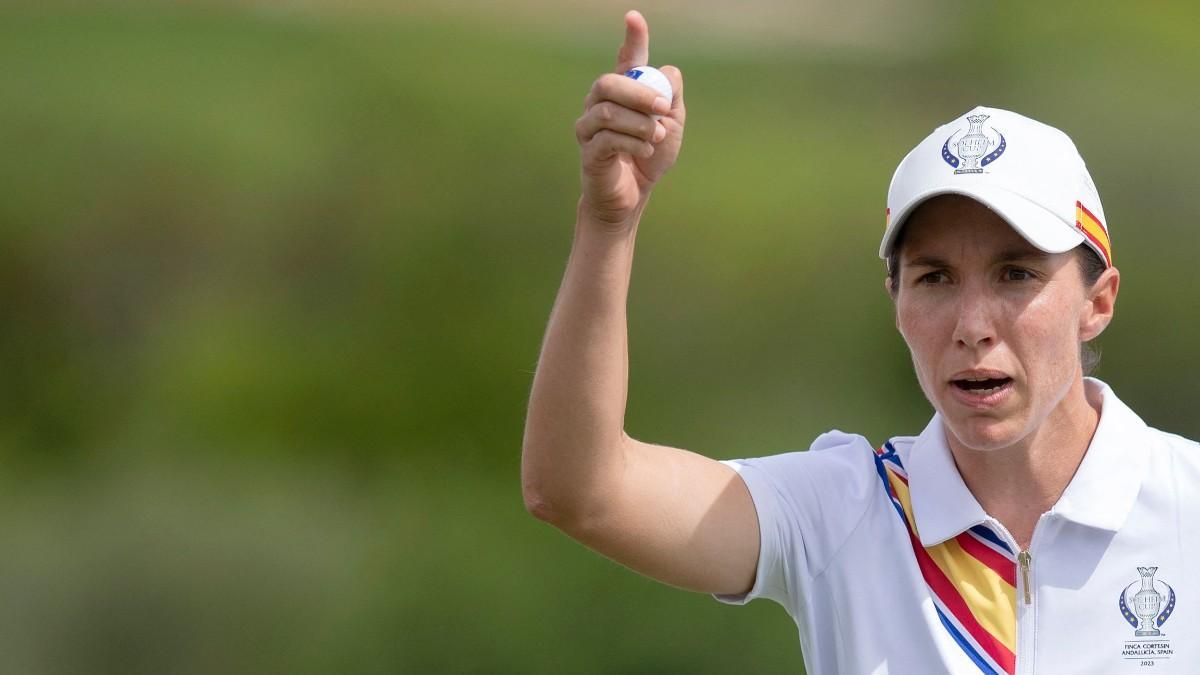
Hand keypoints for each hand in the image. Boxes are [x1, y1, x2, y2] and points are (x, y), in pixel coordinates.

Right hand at [575, 10, 685, 230]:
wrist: (633, 196)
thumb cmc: (649, 156)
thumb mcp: (671, 124)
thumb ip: (670, 97)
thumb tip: (668, 72)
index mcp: (625, 93)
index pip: (627, 59)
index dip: (632, 38)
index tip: (634, 18)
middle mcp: (600, 103)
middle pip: (609, 82)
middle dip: (639, 92)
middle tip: (662, 107)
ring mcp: (590, 127)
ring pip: (608, 111)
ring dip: (639, 123)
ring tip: (657, 137)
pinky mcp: (588, 151)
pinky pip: (608, 138)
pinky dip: (633, 143)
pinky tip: (646, 150)